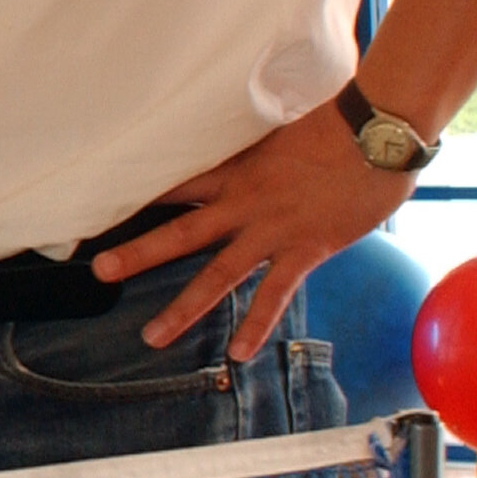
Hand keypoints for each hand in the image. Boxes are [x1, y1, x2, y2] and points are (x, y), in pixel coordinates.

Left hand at [96, 108, 415, 355]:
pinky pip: (275, 294)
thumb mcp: (283, 131)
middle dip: (138, 254)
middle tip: (98, 272)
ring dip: (183, 308)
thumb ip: (259, 148)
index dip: (138, 195)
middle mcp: (244, 202)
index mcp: (236, 169)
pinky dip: (256, 324)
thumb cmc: (339, 123)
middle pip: (181, 232)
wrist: (378, 130)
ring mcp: (272, 229)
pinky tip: (237, 354)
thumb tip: (249, 148)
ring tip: (151, 337)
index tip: (99, 205)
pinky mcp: (306, 249)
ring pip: (217, 274)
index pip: (176, 183)